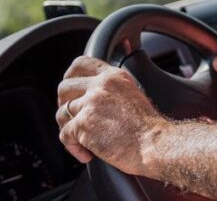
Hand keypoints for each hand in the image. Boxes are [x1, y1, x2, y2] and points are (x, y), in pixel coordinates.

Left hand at [56, 56, 167, 176]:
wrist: (155, 143)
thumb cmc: (149, 126)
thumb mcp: (135, 94)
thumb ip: (115, 88)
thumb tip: (100, 90)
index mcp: (113, 77)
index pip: (81, 63)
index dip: (70, 76)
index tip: (70, 89)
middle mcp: (100, 86)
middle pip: (64, 87)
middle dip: (63, 103)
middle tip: (71, 117)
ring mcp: (90, 104)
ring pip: (61, 112)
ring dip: (68, 128)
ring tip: (81, 140)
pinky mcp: (83, 124)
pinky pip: (64, 135)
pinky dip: (73, 148)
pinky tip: (87, 154)